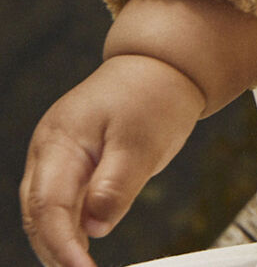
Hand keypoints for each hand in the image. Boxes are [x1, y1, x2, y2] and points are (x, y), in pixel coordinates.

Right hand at [21, 55, 203, 266]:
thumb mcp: (143, 141)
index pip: (48, 204)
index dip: (61, 244)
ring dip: (58, 242)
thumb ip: (116, 185)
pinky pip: (60, 201)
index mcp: (60, 138)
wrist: (163, 64)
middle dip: (54, 249)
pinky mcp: (71, 161)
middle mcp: (49, 148)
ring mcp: (57, 154)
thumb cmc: (154, 94)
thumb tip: (93, 228)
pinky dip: (68, 227)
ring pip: (44, 211)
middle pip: (37, 212)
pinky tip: (81, 248)